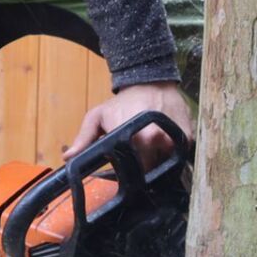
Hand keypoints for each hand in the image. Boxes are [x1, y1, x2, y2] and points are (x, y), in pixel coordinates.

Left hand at [66, 81, 192, 166]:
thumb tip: (69, 158)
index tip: (127, 172)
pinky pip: (179, 155)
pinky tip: (162, 144)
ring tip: (150, 150)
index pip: (133, 173)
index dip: (129, 176)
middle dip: (143, 170)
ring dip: (158, 162)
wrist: (151, 80)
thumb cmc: (122, 102)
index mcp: (134, 139)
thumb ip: (84, 138)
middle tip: (137, 160)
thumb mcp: (98, 116)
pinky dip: (171, 154)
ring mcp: (174, 139)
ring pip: (166, 165)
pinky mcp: (186, 137)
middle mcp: (156, 140)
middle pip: (151, 171)